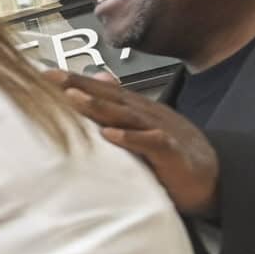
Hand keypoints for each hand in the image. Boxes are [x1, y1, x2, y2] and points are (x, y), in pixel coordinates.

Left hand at [50, 70, 220, 216]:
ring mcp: (159, 131)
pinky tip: (111, 135)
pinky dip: (131, 138)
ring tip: (72, 98)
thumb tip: (94, 80)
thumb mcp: (139, 128)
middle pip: (108, 96)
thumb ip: (115, 107)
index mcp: (135, 109)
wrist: (211, 178)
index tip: (43, 74)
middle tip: (49, 78)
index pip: (101, 91)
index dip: (73, 81)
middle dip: (78, 85)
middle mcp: (145, 114)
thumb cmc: (170, 154)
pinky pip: (151, 142)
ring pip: (125, 115)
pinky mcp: (171, 152)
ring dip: (98, 106)